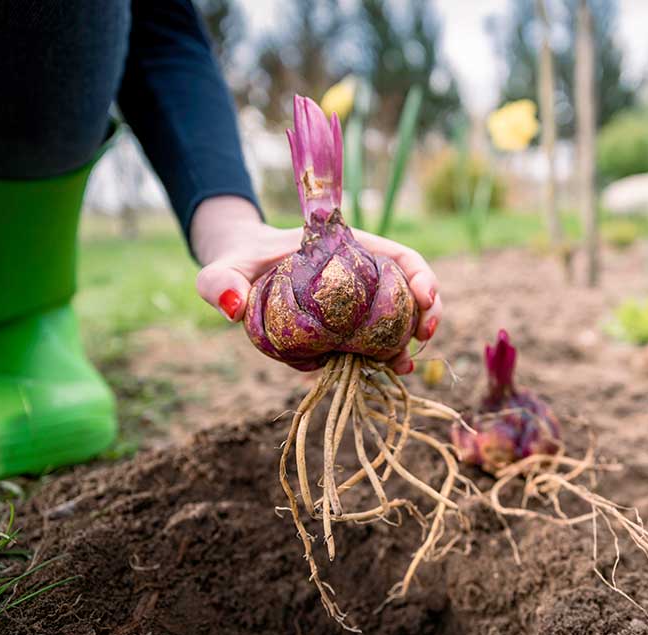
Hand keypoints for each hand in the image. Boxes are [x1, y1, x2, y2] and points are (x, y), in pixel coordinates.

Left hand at [191, 196, 440, 374]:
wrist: (239, 276)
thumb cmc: (237, 262)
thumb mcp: (224, 266)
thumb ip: (220, 280)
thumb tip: (232, 307)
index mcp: (350, 249)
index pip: (400, 257)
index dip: (421, 276)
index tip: (424, 295)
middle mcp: (362, 276)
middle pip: (411, 290)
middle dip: (428, 313)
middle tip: (424, 337)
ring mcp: (356, 306)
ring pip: (397, 321)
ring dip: (407, 344)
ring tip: (403, 367)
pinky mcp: (344, 332)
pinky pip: (371, 344)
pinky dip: (381, 358)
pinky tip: (381, 373)